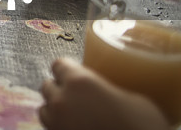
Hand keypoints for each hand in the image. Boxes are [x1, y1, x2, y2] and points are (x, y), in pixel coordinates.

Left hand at [39, 58, 170, 129]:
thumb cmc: (143, 126)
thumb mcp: (135, 100)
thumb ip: (111, 90)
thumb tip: (107, 93)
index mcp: (79, 82)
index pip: (59, 65)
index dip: (68, 69)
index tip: (77, 74)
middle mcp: (61, 100)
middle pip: (47, 86)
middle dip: (60, 89)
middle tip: (79, 97)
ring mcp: (57, 123)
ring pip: (45, 109)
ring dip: (55, 108)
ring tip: (74, 114)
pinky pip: (51, 128)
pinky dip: (58, 126)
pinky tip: (76, 127)